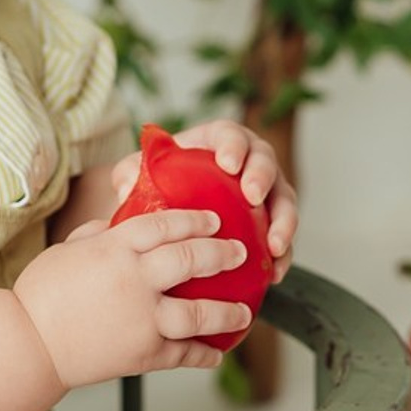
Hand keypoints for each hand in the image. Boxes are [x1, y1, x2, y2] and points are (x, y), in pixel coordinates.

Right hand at [12, 209, 251, 390]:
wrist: (29, 343)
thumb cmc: (42, 292)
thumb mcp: (70, 248)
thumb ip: (101, 234)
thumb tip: (122, 223)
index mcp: (116, 248)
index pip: (166, 224)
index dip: (195, 219)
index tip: (214, 219)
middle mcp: (135, 279)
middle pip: (192, 259)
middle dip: (222, 254)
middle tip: (240, 253)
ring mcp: (143, 318)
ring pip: (199, 312)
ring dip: (227, 311)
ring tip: (245, 311)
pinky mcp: (143, 354)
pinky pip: (183, 353)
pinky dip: (204, 354)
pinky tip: (217, 352)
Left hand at [112, 120, 297, 283]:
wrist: (172, 211)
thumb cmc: (158, 184)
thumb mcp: (138, 173)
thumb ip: (129, 173)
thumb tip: (126, 188)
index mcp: (218, 142)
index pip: (231, 135)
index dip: (234, 146)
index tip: (228, 164)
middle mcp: (249, 162)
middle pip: (266, 162)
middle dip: (263, 177)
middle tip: (253, 197)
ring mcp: (265, 192)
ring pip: (284, 201)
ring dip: (284, 221)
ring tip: (273, 245)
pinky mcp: (271, 222)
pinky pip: (283, 237)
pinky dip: (283, 256)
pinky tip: (273, 275)